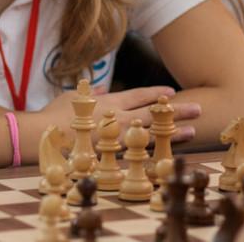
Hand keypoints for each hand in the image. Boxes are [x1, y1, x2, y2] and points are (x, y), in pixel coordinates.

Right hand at [39, 86, 200, 144]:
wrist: (45, 134)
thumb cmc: (56, 114)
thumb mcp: (73, 96)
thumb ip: (91, 92)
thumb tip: (102, 87)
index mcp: (109, 101)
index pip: (139, 96)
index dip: (156, 94)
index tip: (172, 92)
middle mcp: (118, 118)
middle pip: (153, 113)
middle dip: (176, 111)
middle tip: (198, 109)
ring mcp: (117, 138)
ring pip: (152, 134)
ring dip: (173, 133)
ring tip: (193, 131)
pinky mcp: (113, 156)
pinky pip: (139, 155)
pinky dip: (155, 154)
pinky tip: (168, 155)